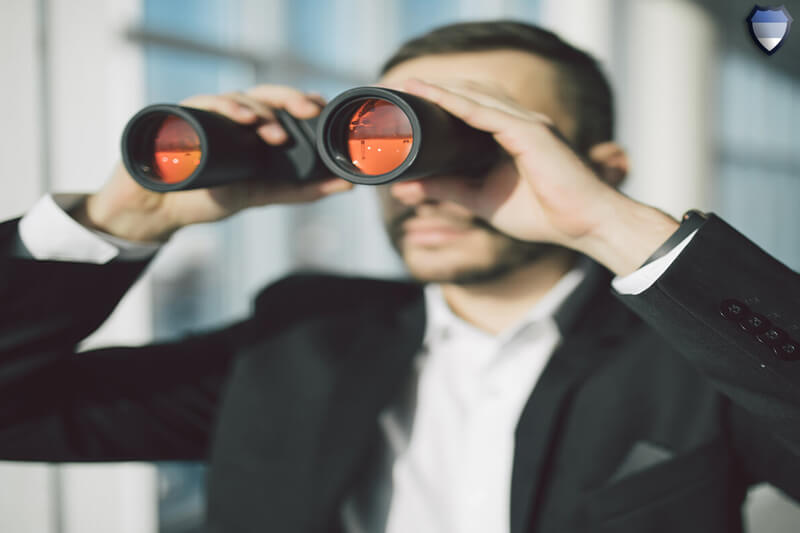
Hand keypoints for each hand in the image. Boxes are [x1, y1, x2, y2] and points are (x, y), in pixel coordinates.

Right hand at [76, 85, 352, 242]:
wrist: (161, 211)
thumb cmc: (211, 197)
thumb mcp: (262, 195)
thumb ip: (303, 191)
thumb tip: (348, 186)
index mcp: (253, 128)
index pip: (282, 104)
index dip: (303, 101)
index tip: (324, 108)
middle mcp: (232, 116)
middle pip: (265, 95)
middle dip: (289, 99)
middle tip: (310, 109)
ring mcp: (207, 114)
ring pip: (238, 97)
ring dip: (260, 110)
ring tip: (276, 131)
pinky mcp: (181, 117)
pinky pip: (205, 104)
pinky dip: (225, 107)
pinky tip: (242, 118)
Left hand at [396, 79, 677, 274]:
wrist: (582, 226)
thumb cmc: (542, 214)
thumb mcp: (482, 200)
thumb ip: (449, 188)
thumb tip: (411, 185)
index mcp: (511, 135)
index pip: (471, 108)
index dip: (442, 100)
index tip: (410, 101)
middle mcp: (520, 123)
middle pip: (471, 94)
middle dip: (437, 89)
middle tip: (403, 88)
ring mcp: (527, 124)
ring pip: (477, 98)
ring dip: (442, 90)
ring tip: (412, 85)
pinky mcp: (531, 133)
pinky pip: (488, 114)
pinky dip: (459, 104)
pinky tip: (436, 98)